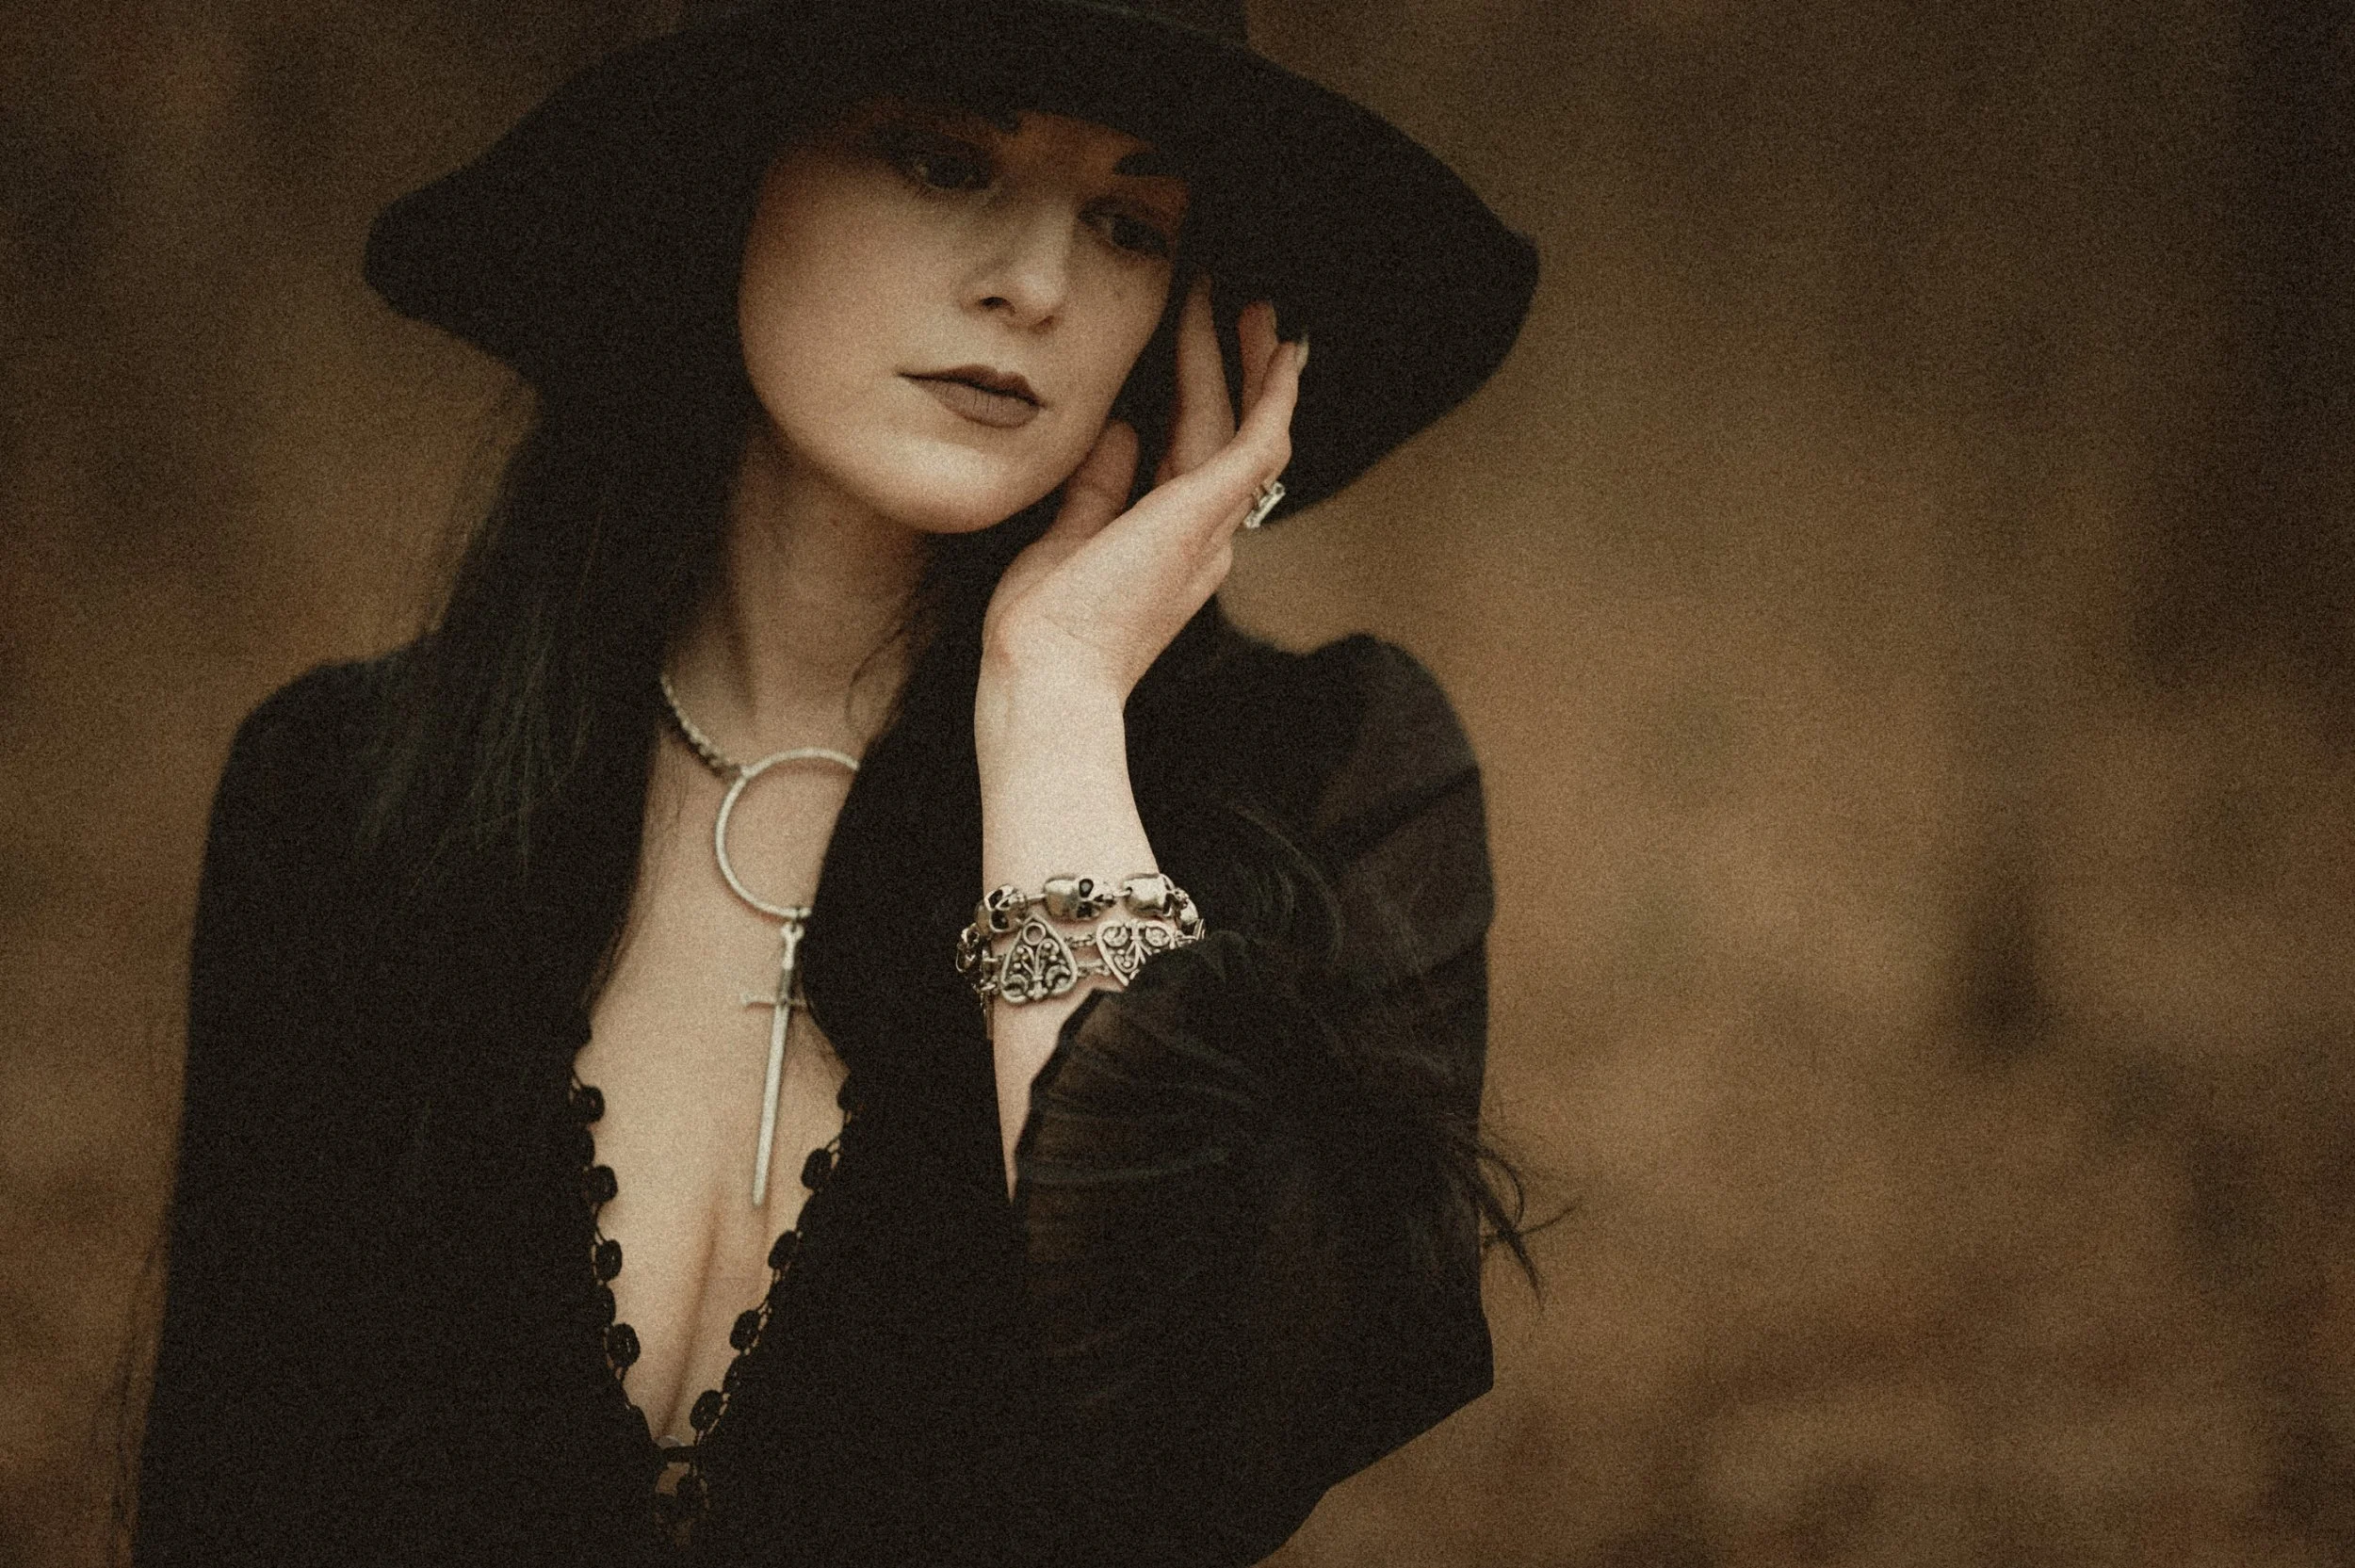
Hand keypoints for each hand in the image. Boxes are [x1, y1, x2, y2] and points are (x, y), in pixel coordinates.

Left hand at [978, 277, 1305, 710]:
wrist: (1047, 677)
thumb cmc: (1045, 630)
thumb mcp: (1065, 539)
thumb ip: (1097, 487)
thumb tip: (1119, 431)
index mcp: (1171, 547)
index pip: (1192, 457)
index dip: (1199, 399)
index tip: (1193, 350)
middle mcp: (1204, 538)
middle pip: (1227, 434)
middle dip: (1235, 368)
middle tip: (1243, 308)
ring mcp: (1209, 528)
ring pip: (1244, 428)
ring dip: (1247, 363)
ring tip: (1251, 305)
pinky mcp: (1204, 515)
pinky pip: (1257, 442)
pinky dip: (1271, 393)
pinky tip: (1278, 348)